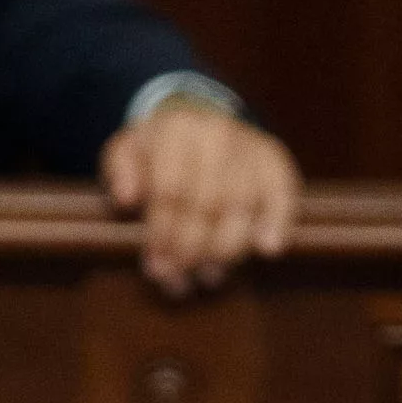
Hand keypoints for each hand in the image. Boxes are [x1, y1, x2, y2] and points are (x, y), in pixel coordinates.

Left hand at [101, 103, 297, 298]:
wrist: (198, 122)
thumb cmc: (156, 150)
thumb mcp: (127, 151)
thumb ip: (120, 171)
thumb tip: (126, 198)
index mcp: (175, 128)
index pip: (171, 190)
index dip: (163, 235)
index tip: (155, 267)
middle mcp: (216, 133)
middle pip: (207, 203)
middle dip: (190, 250)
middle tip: (177, 280)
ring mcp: (248, 146)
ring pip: (241, 206)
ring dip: (225, 250)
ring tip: (208, 276)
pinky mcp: (273, 162)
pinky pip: (282, 193)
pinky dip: (278, 222)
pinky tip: (266, 249)